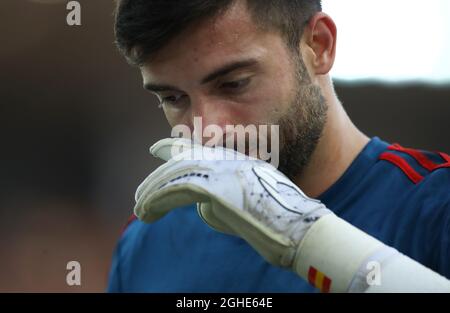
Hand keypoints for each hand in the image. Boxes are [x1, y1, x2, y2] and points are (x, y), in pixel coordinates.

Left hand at [134, 138, 331, 268]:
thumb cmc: (279, 221)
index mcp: (237, 160)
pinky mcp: (216, 187)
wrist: (300, 228)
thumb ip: (223, 199)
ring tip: (141, 209)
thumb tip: (202, 205)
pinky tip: (146, 213)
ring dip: (153, 192)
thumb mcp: (248, 203)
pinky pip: (176, 188)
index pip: (200, 148)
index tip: (158, 149)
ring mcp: (224, 170)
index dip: (176, 147)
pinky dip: (156, 200)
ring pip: (176, 174)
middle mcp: (230, 159)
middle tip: (142, 194)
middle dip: (159, 176)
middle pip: (184, 159)